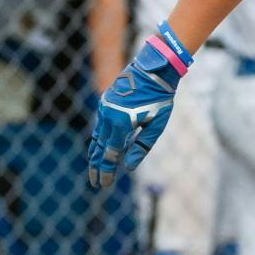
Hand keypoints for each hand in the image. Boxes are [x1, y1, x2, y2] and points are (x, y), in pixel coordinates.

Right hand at [87, 24, 189, 187]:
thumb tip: (129, 166)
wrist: (153, 70)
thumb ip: (142, 146)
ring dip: (96, 154)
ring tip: (95, 168)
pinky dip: (99, 140)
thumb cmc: (159, 98)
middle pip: (99, 148)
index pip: (110, 154)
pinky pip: (100, 126)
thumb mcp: (156, 125)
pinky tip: (100, 148)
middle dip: (97, 167)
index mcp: (120, 123)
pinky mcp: (105, 103)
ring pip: (97, 137)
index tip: (104, 184)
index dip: (106, 171)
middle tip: (95, 183)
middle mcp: (108, 116)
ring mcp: (104, 108)